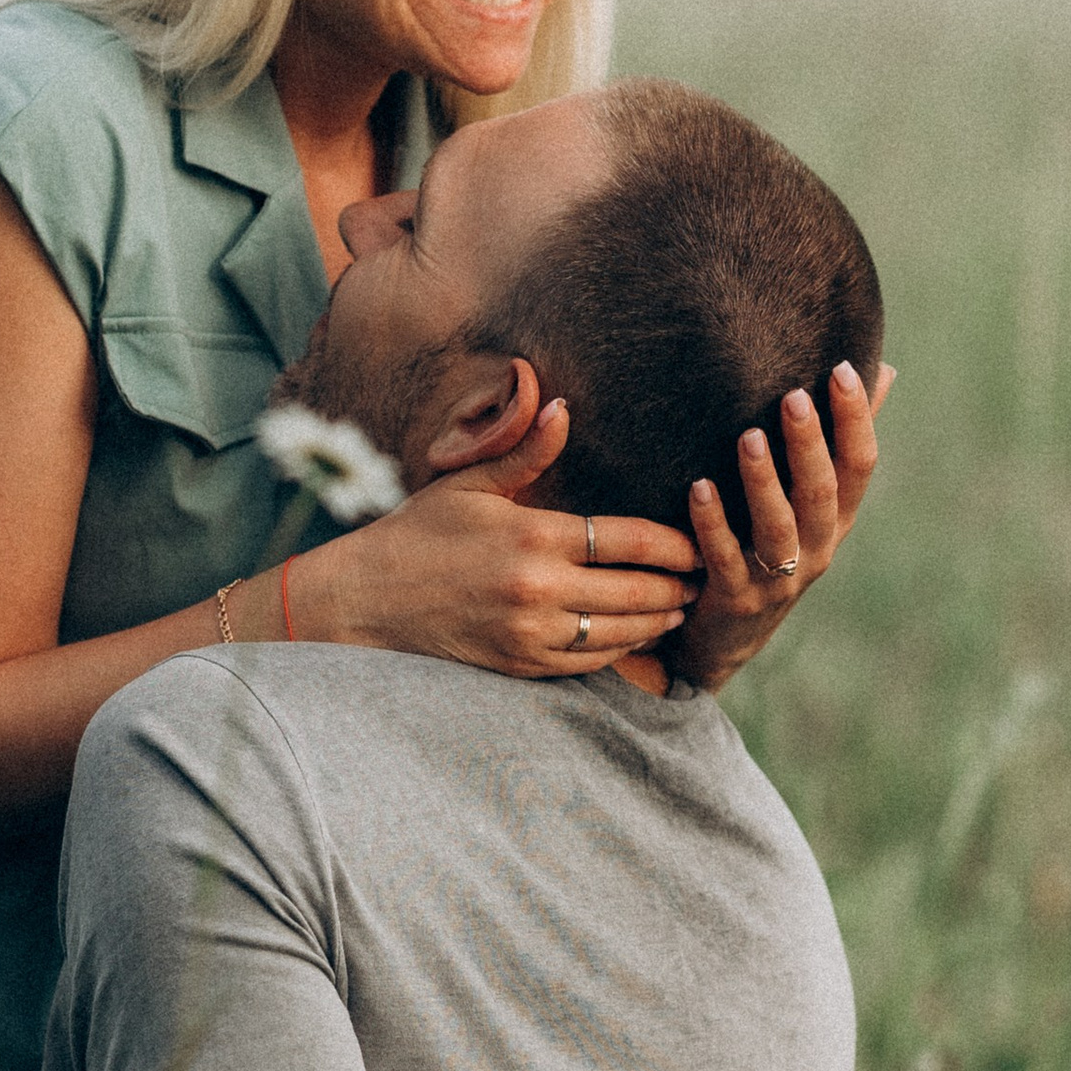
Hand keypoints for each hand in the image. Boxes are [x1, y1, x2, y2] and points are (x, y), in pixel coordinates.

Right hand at [288, 400, 700, 677]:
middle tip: (703, 578)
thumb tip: (561, 404)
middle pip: (636, 590)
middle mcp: (539, 588)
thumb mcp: (470, 483)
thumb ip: (525, 450)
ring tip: (679, 609)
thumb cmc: (419, 532)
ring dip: (658, 621)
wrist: (368, 599)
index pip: (627, 540)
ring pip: (620, 631)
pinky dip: (621, 650)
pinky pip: (590, 662)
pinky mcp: (521, 665)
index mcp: (534, 535)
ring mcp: (531, 633)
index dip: (672, 545)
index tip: (696, 544)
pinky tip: (636, 637)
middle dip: (677, 586)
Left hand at [674, 361, 891, 690]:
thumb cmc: (772, 547)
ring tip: (748, 437)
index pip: (860, 465)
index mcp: (838, 519)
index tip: (843, 368)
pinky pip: (725, 560)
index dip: (856, 419)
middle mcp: (817, 548)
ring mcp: (778, 578)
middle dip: (810, 445)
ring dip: (763, 482)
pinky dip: (712, 525)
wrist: (730, 636)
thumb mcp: (813, 502)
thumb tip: (883, 370)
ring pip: (777, 528)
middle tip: (792, 396)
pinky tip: (698, 488)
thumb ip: (839, 440)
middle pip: (823, 493)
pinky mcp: (735, 599)